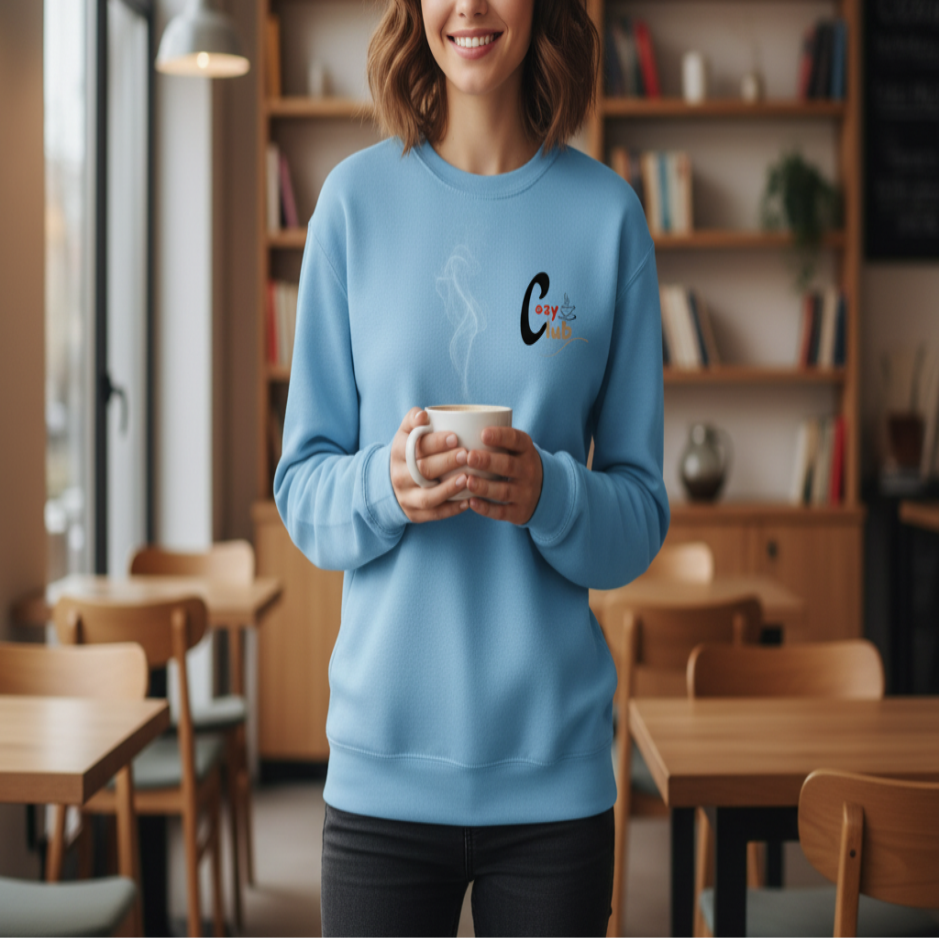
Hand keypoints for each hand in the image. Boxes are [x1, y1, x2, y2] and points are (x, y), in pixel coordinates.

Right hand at [390, 408, 470, 522]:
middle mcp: (399, 476)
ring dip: (448, 489)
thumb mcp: (406, 434)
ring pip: (427, 497)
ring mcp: (406, 497)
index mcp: (398, 452)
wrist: (390, 482)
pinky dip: (450, 510)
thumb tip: (423, 416)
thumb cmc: (409, 452)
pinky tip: (467, 501)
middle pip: (421, 471)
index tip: (455, 437)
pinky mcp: (414, 514)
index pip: (415, 447)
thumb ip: (413, 420)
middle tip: (465, 455)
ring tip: (467, 479)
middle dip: (445, 462)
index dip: (435, 442)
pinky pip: (433, 514)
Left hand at [465, 427, 542, 524]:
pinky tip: (471, 503)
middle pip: (508, 465)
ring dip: (485, 487)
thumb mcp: (516, 448)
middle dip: (488, 461)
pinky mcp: (519, 512)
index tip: (483, 433)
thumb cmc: (517, 462)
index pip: (516, 440)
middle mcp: (528, 470)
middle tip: (469, 457)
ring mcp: (525, 493)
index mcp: (526, 450)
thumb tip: (459, 422)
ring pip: (504, 490)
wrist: (545, 491)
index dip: (501, 436)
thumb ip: (496, 439)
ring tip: (467, 481)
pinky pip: (502, 512)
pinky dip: (487, 508)